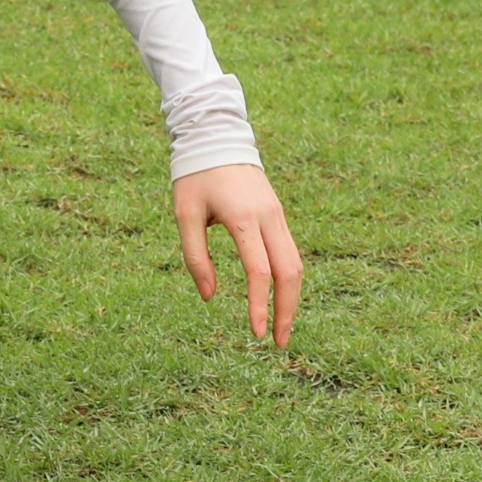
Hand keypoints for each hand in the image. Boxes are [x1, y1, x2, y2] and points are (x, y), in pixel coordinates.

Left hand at [173, 162, 302, 346]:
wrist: (217, 138)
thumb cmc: (195, 177)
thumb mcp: (184, 214)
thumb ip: (195, 256)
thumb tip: (210, 297)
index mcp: (243, 218)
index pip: (260, 271)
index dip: (259, 306)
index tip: (256, 334)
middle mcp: (269, 217)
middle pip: (290, 272)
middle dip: (287, 311)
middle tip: (279, 343)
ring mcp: (278, 215)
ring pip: (296, 264)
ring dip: (292, 299)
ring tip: (282, 329)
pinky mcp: (279, 215)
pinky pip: (291, 253)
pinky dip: (290, 280)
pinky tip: (281, 300)